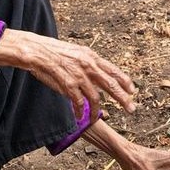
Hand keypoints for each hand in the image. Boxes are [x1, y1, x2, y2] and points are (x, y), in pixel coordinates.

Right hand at [0, 29, 136, 114]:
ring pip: (96, 97)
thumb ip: (87, 63)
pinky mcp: (69, 84)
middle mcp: (89, 65)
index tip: (132, 90)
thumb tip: (96, 74)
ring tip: (96, 118)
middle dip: (123, 98)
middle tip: (131, 109)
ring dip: (97, 110)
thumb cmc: (54, 52)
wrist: (37, 51)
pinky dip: (80, 112)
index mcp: (91, 57)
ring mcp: (79, 75)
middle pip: (111, 85)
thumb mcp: (76, 53)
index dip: (125, 81)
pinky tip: (79, 118)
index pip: (113, 70)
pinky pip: (79, 103)